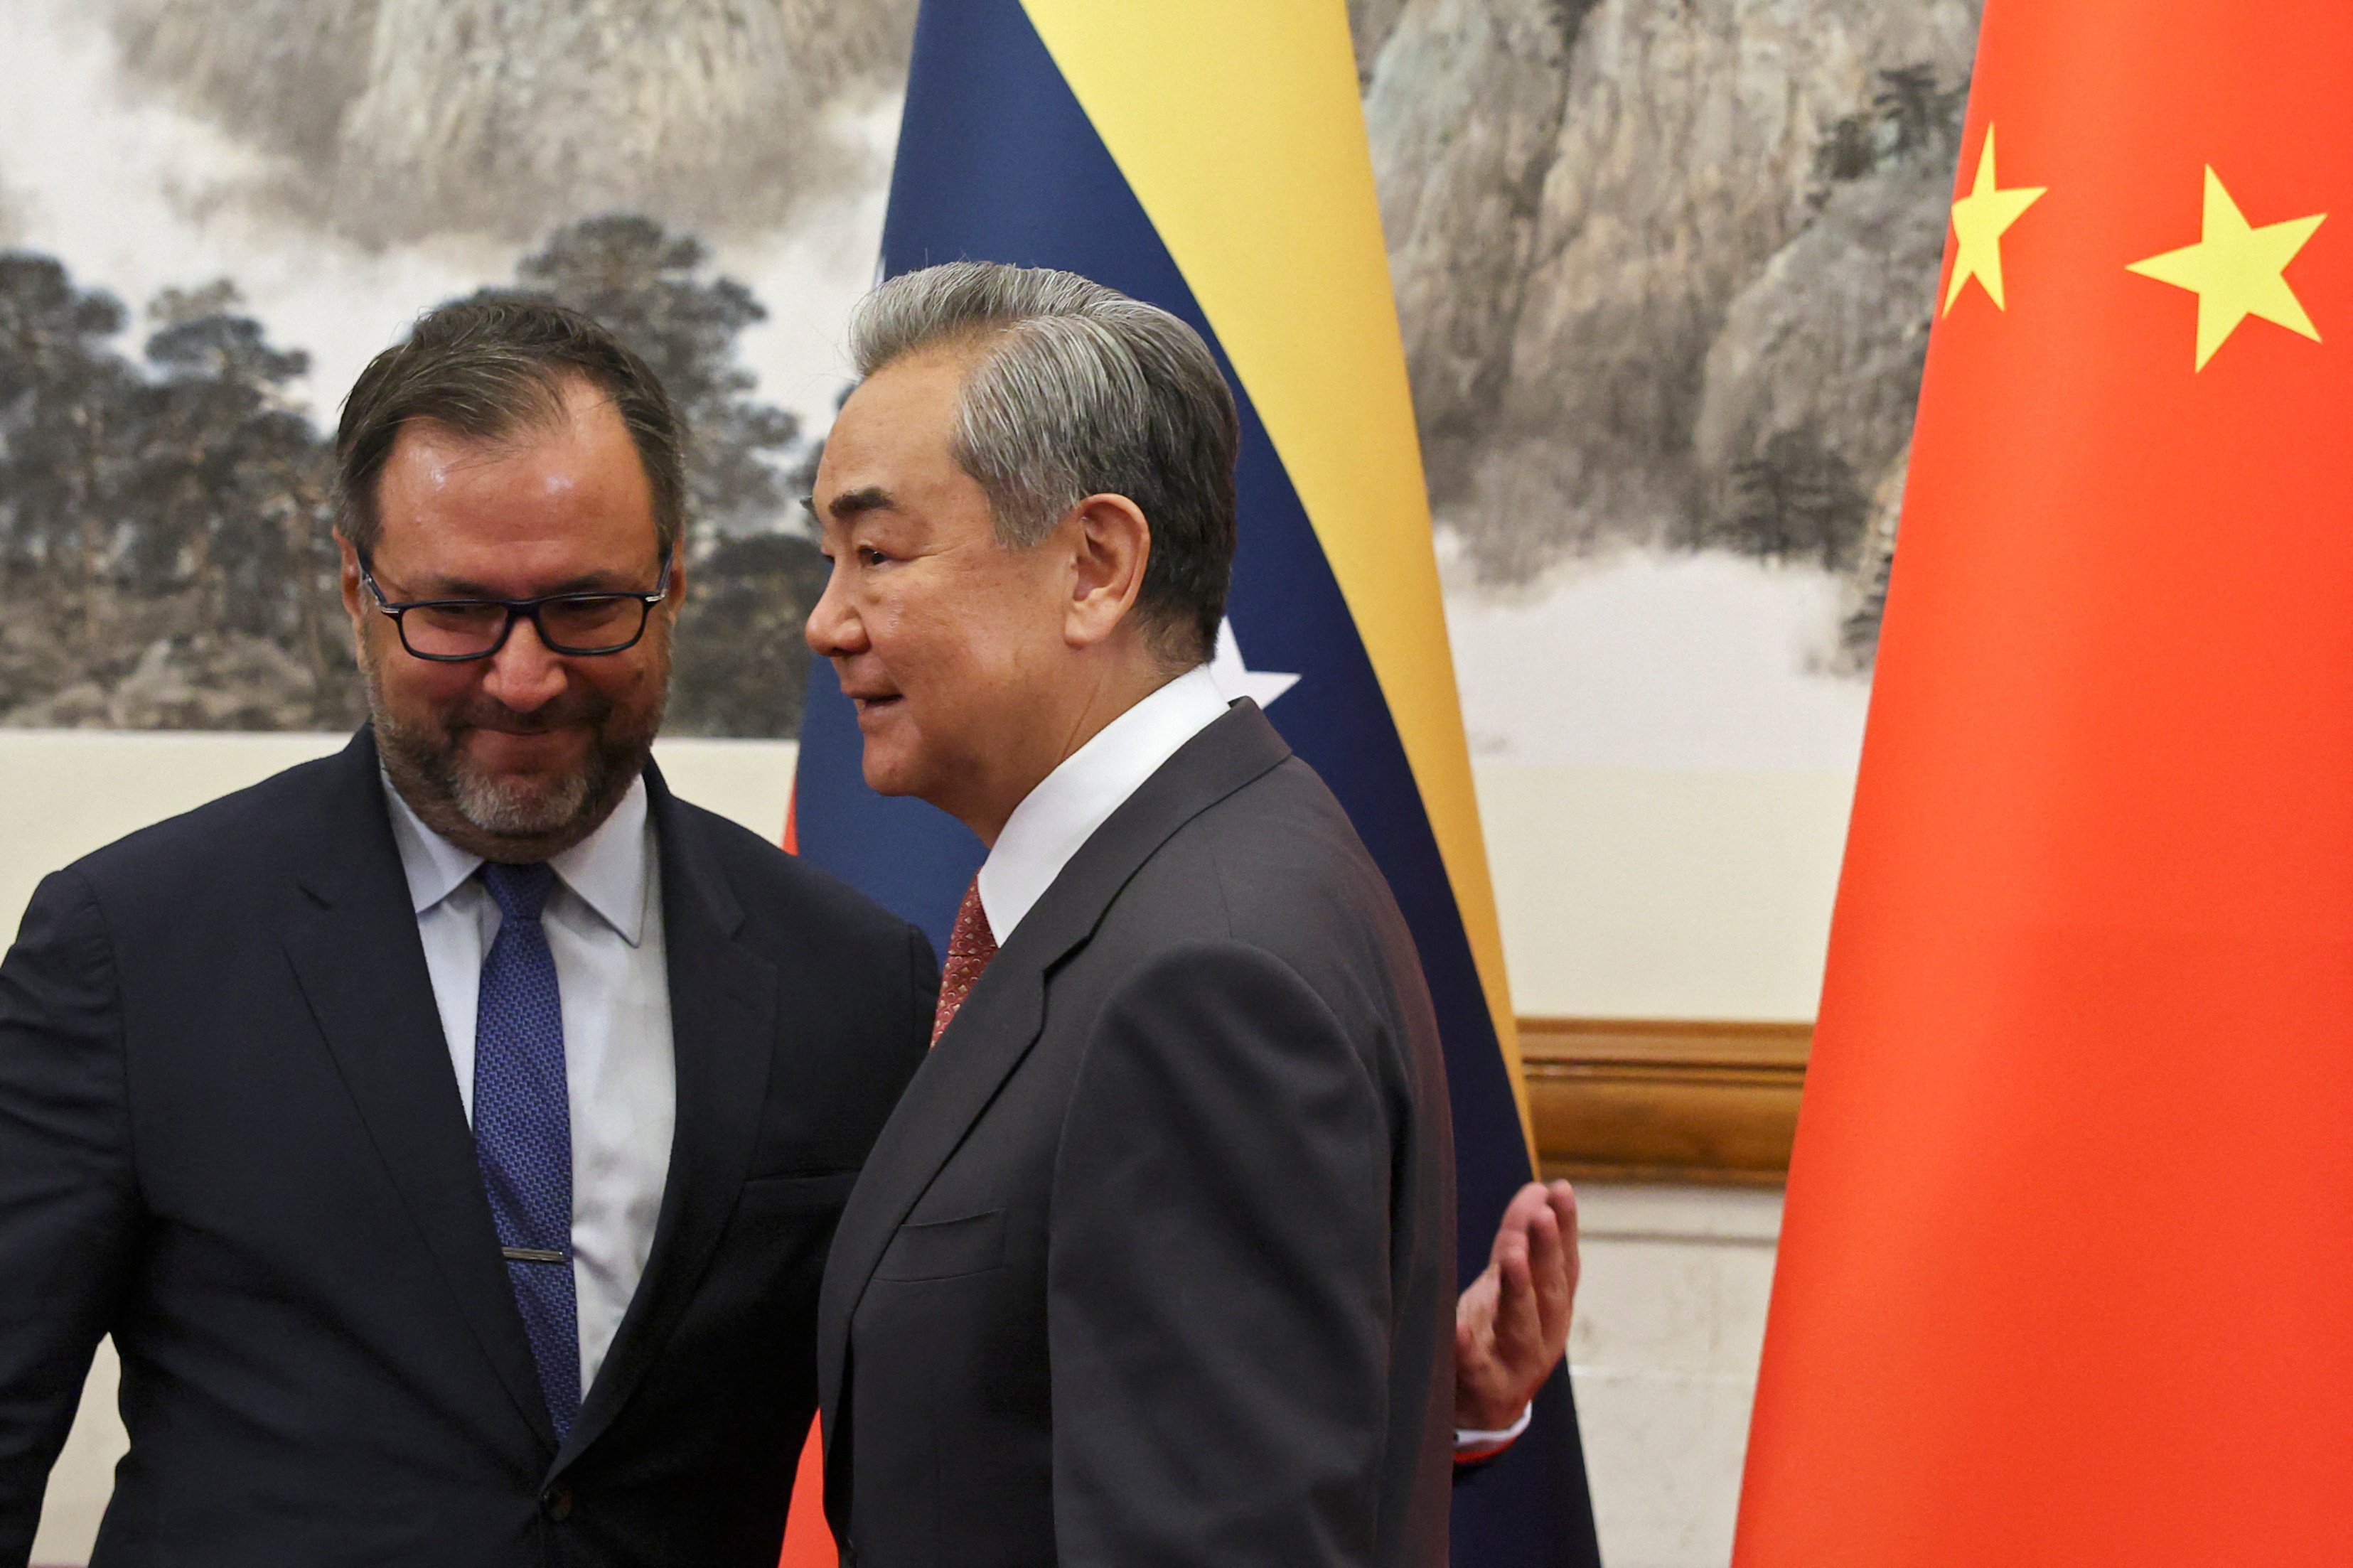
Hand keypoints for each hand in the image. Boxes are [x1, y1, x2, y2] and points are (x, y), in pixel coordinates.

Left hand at [1454, 1180, 1578, 1431]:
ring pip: (1522, 1328)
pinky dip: (1465, 1345)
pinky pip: (1473, 1365)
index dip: (1566, 1229)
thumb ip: (1521, 1237)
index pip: (1565, 1264)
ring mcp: (1514, 1364)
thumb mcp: (1511, 1284)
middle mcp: (1543, 1337)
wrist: (1481, 1408)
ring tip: (1513, 1258)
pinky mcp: (1481, 1386)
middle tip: (1543, 1217)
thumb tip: (1541, 1188)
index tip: (1560, 1191)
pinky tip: (1456, 1325)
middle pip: (1550, 1293)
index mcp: (1553, 1310)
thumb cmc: (1498, 1332)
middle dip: (1548, 1254)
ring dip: (1520, 1292)